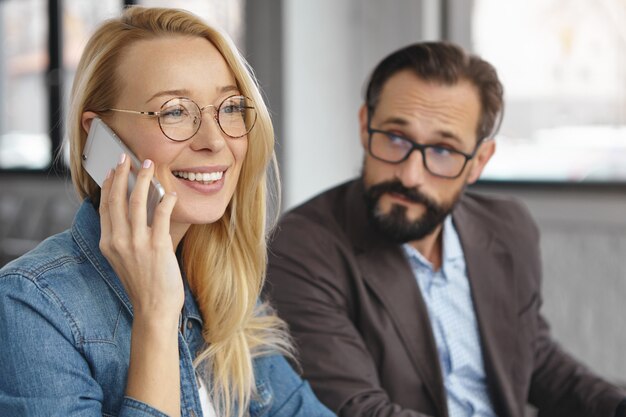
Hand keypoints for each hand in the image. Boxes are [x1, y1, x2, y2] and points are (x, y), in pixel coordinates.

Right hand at [99, 154, 182, 323]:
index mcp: (108, 243)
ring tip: (149, 165)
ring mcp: (136, 243)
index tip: (113, 170)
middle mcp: (118, 241)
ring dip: (143, 179)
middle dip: (122, 174)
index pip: (105, 206)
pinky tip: (170, 193)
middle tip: (127, 158)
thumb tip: (135, 211)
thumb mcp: (124, 259)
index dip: (108, 185)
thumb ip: (124, 237)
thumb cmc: (144, 284)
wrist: (154, 308)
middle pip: (116, 199)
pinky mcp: (156, 246)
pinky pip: (160, 214)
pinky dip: (166, 200)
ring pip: (136, 201)